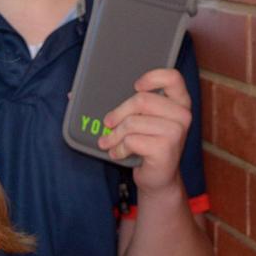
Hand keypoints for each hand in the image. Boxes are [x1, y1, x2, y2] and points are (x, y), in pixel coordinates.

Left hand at [98, 68, 191, 193]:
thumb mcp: (142, 121)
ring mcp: (176, 132)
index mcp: (180, 102)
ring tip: (110, 142)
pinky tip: (119, 153)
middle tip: (107, 124)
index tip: (136, 86)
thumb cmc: (148, 144)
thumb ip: (123, 104)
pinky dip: (119, 148)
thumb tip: (73, 94)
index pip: (173, 77)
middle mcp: (182, 115)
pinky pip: (132, 140)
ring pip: (133, 122)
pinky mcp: (166, 148)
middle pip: (142, 100)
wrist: (159, 178)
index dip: (152, 77)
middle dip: (118, 113)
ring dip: (115, 135)